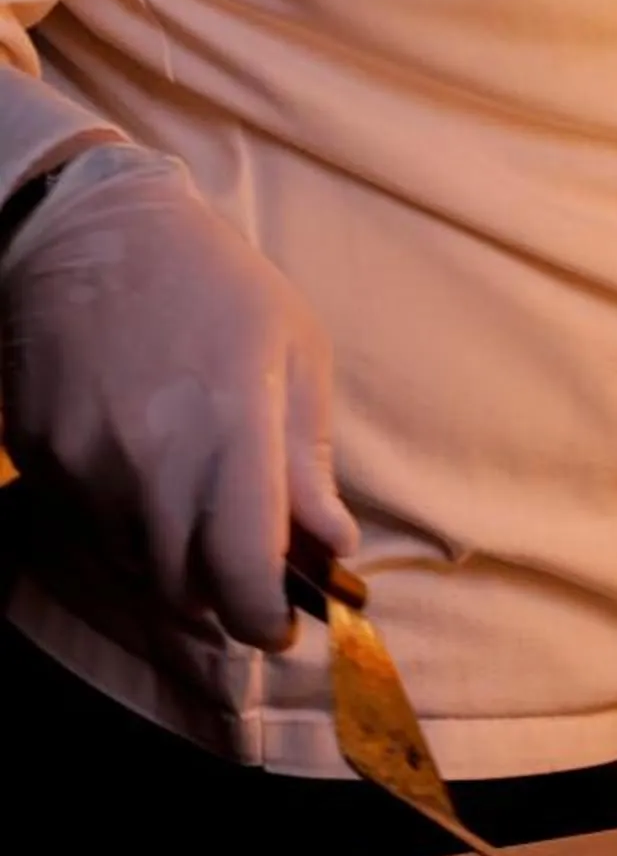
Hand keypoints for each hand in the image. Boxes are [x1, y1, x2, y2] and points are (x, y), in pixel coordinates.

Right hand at [0, 151, 357, 650]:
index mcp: (231, 434)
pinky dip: (128, 535)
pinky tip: (148, 486)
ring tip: (202, 517)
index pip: (246, 576)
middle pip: (188, 592)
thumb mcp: (294, 350)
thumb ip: (310, 458)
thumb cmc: (215, 284)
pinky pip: (91, 536)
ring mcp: (89, 470)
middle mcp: (154, 466)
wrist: (93, 232)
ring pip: (138, 571)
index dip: (267, 618)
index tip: (285, 622)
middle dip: (227, 597)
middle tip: (250, 572)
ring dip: (177, 567)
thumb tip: (333, 544)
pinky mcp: (44, 464)